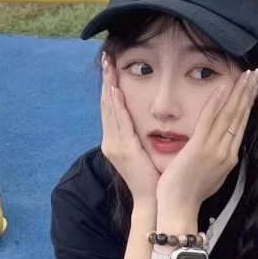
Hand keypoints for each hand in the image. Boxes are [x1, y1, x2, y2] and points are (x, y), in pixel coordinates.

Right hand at [100, 54, 159, 205]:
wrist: (151, 200)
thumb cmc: (152, 179)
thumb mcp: (143, 154)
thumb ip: (139, 137)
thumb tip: (144, 122)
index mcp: (115, 142)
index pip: (111, 109)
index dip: (109, 88)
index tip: (111, 69)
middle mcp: (111, 141)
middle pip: (106, 105)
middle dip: (106, 80)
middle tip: (106, 58)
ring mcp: (115, 145)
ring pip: (109, 109)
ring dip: (108, 85)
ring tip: (108, 65)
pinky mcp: (123, 149)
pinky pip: (119, 121)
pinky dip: (115, 104)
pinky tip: (114, 89)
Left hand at [156, 69, 257, 216]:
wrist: (180, 209)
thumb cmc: (190, 195)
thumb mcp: (212, 176)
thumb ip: (218, 159)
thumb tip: (222, 147)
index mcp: (229, 158)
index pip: (241, 125)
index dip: (247, 105)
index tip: (253, 88)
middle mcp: (226, 152)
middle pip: (239, 117)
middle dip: (248, 93)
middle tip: (255, 74)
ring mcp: (214, 150)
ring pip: (229, 115)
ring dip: (238, 92)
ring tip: (247, 75)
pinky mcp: (199, 148)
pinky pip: (209, 120)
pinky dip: (216, 102)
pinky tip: (223, 87)